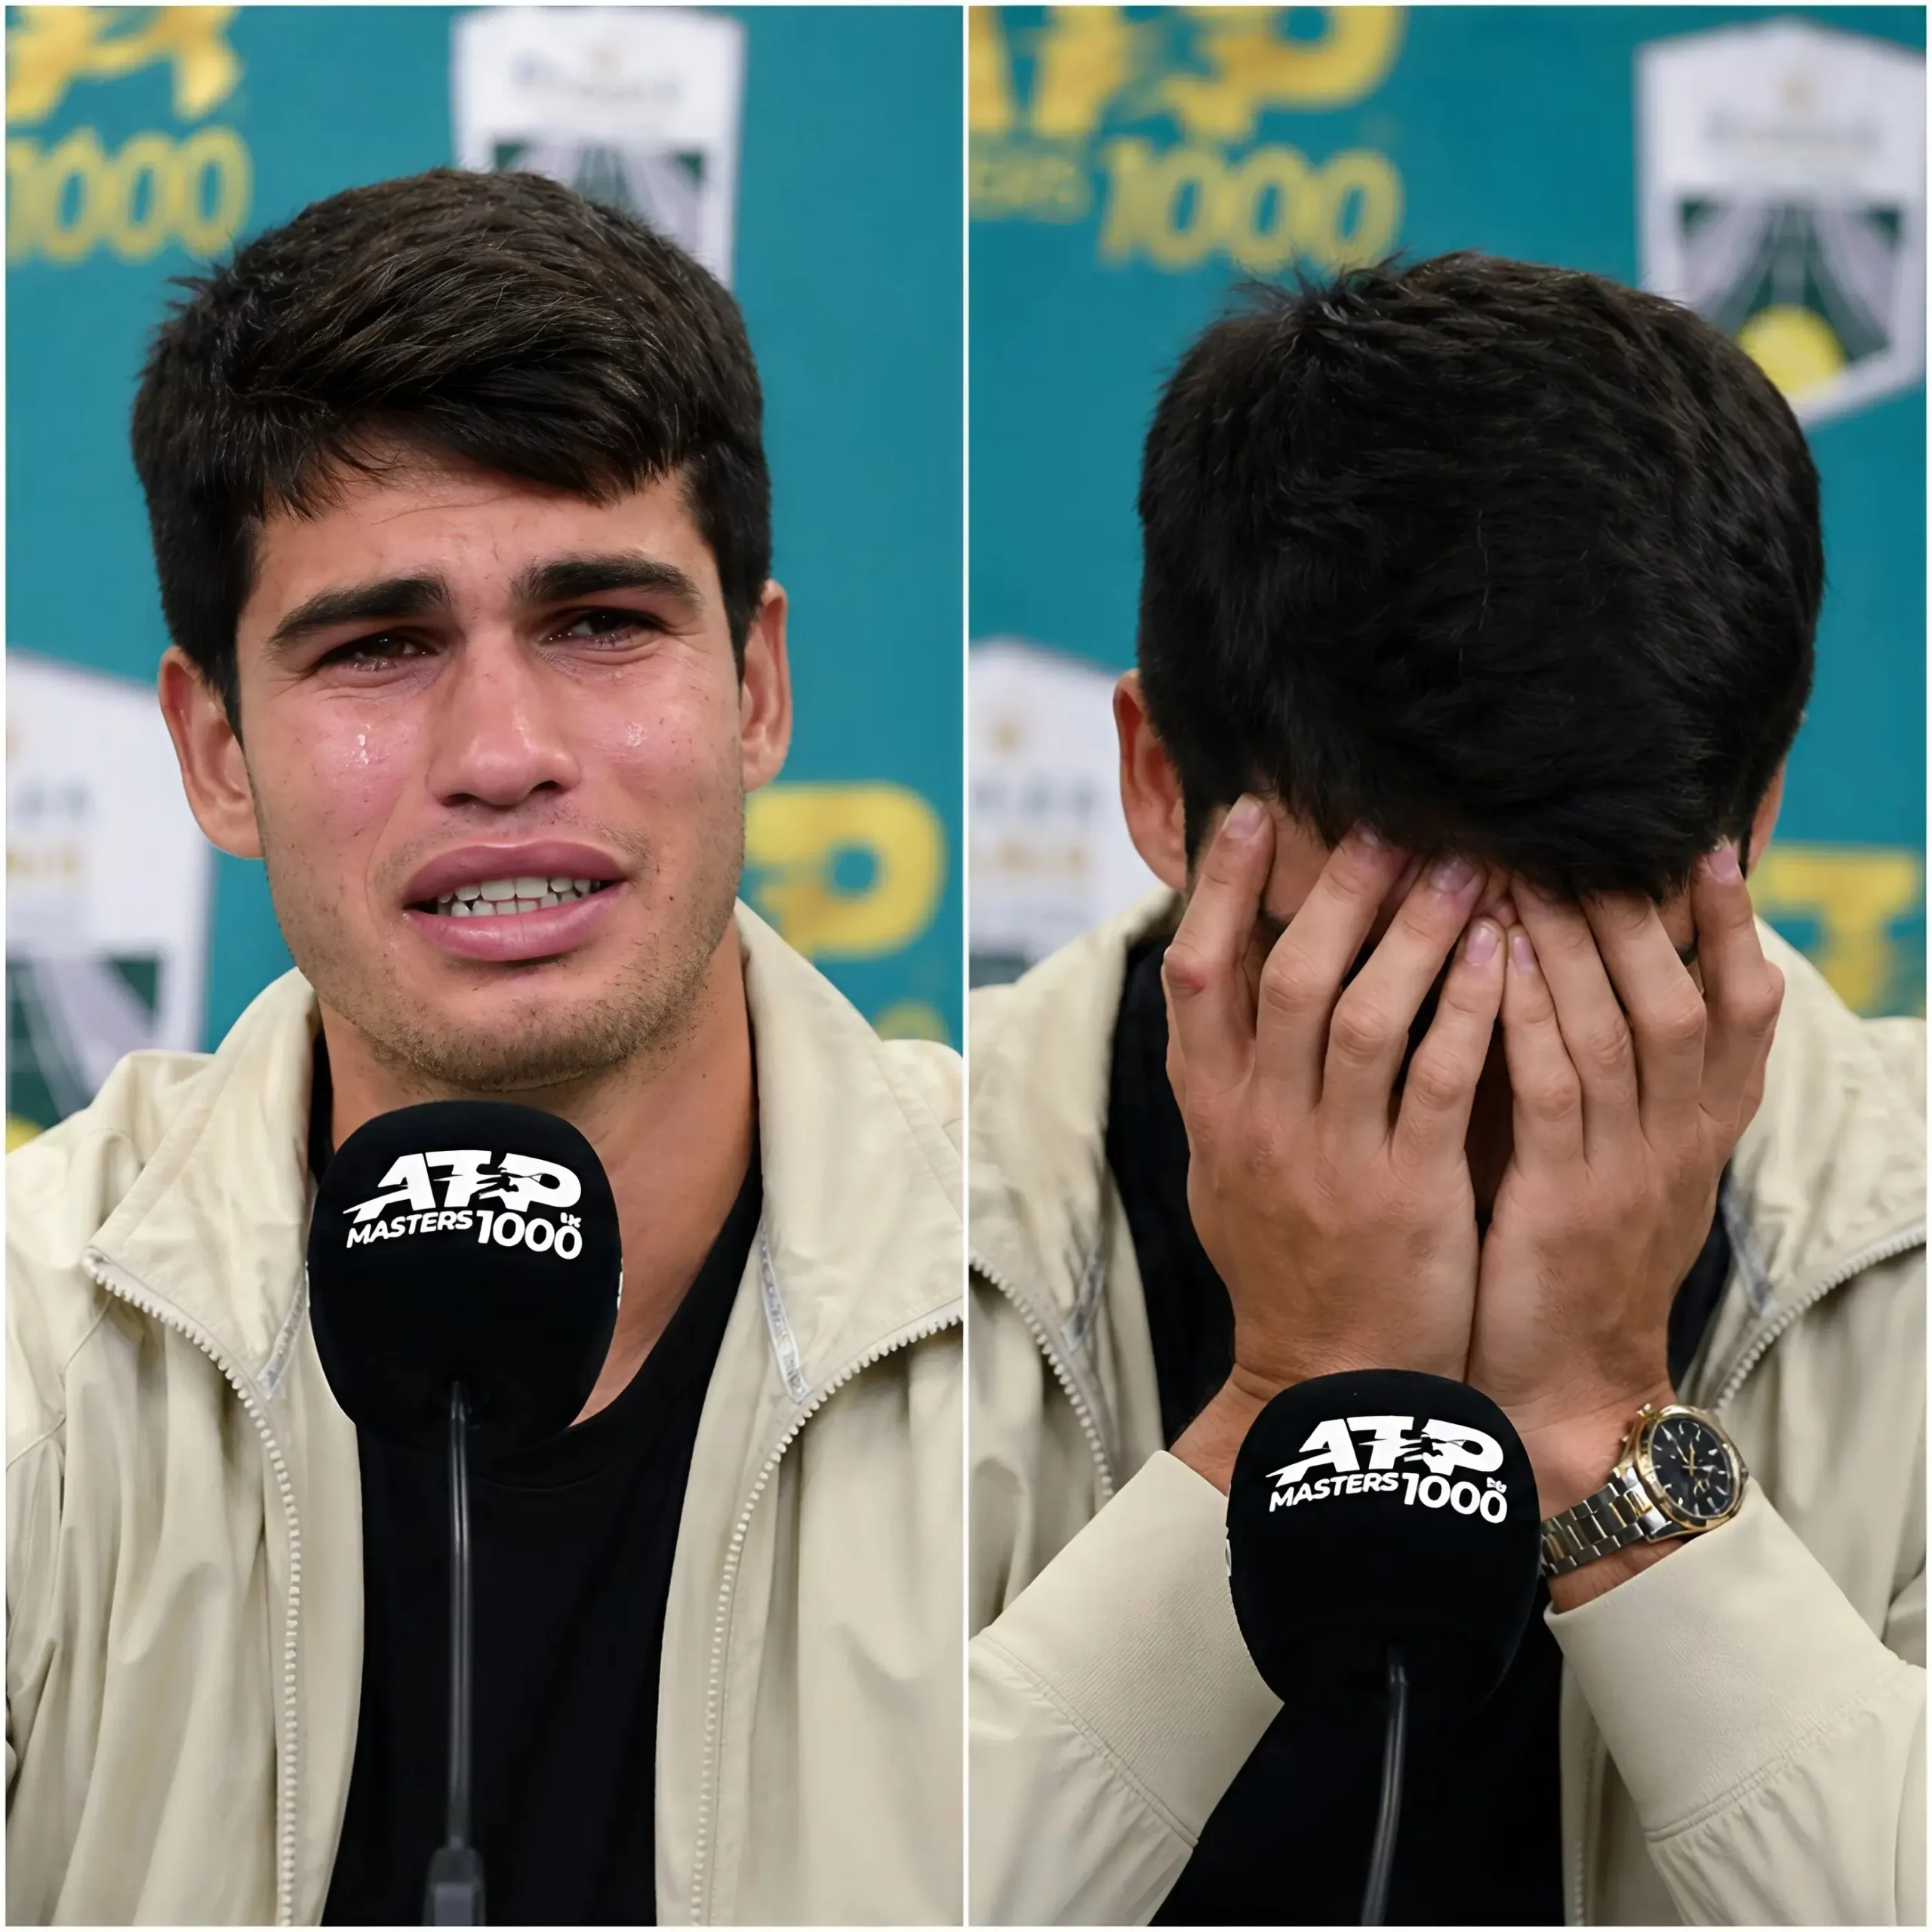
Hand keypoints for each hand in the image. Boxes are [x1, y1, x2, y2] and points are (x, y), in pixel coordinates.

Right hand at [1162, 800, 1505, 1490]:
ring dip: (1416, 930)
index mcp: (1208, 1109)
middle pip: (1288, 974)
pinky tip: (1505, 951)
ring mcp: (1328, 1156)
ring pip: (1367, 1012)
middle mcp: (1257, 1121)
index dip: (1220, 887)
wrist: (1331, 1383)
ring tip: (1464, 865)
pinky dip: (1471, 1006)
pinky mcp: (1406, 1189)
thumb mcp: (1226, 1167)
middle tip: (1389, 820)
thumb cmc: (1286, 1261)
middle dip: (1339, 888)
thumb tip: (1223, 970)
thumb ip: (1229, 1074)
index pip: (1197, 973)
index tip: (1251, 813)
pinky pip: (1440, 1077)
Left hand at [1467, 845, 1782, 1524]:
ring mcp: (1625, 1170)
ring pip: (1614, 1030)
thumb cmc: (1576, 1256)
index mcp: (1701, 1129)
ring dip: (1571, 943)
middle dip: (1634, 911)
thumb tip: (1595, 977)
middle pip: (1675, 998)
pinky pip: (1550, 1090)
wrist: (1563, 1386)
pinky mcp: (1562, 1201)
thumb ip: (1620, 1075)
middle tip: (1589, 833)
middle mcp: (1678, 1140)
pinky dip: (1527, 1016)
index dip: (1733, 927)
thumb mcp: (1621, 1160)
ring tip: (1528, 865)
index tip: (1709, 846)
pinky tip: (1496, 955)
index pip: (1743, 1009)